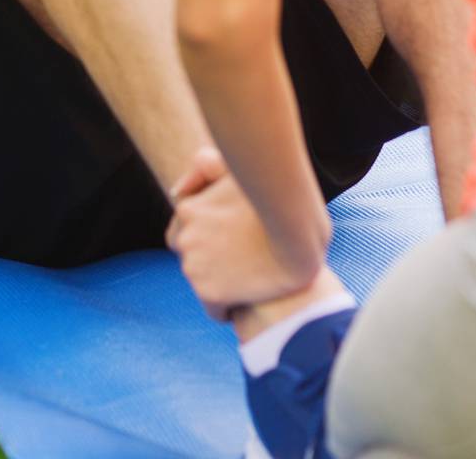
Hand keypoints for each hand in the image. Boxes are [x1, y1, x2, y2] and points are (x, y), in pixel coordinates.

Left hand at [168, 161, 326, 319]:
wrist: (299, 239)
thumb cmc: (273, 200)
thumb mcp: (234, 173)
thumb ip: (205, 167)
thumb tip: (176, 191)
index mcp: (187, 208)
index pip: (183, 227)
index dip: (207, 233)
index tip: (229, 238)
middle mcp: (184, 236)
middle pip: (191, 254)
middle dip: (210, 256)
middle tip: (241, 257)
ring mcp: (193, 265)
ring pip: (201, 280)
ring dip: (219, 280)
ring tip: (249, 278)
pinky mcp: (208, 293)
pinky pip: (213, 308)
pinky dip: (227, 307)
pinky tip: (248, 300)